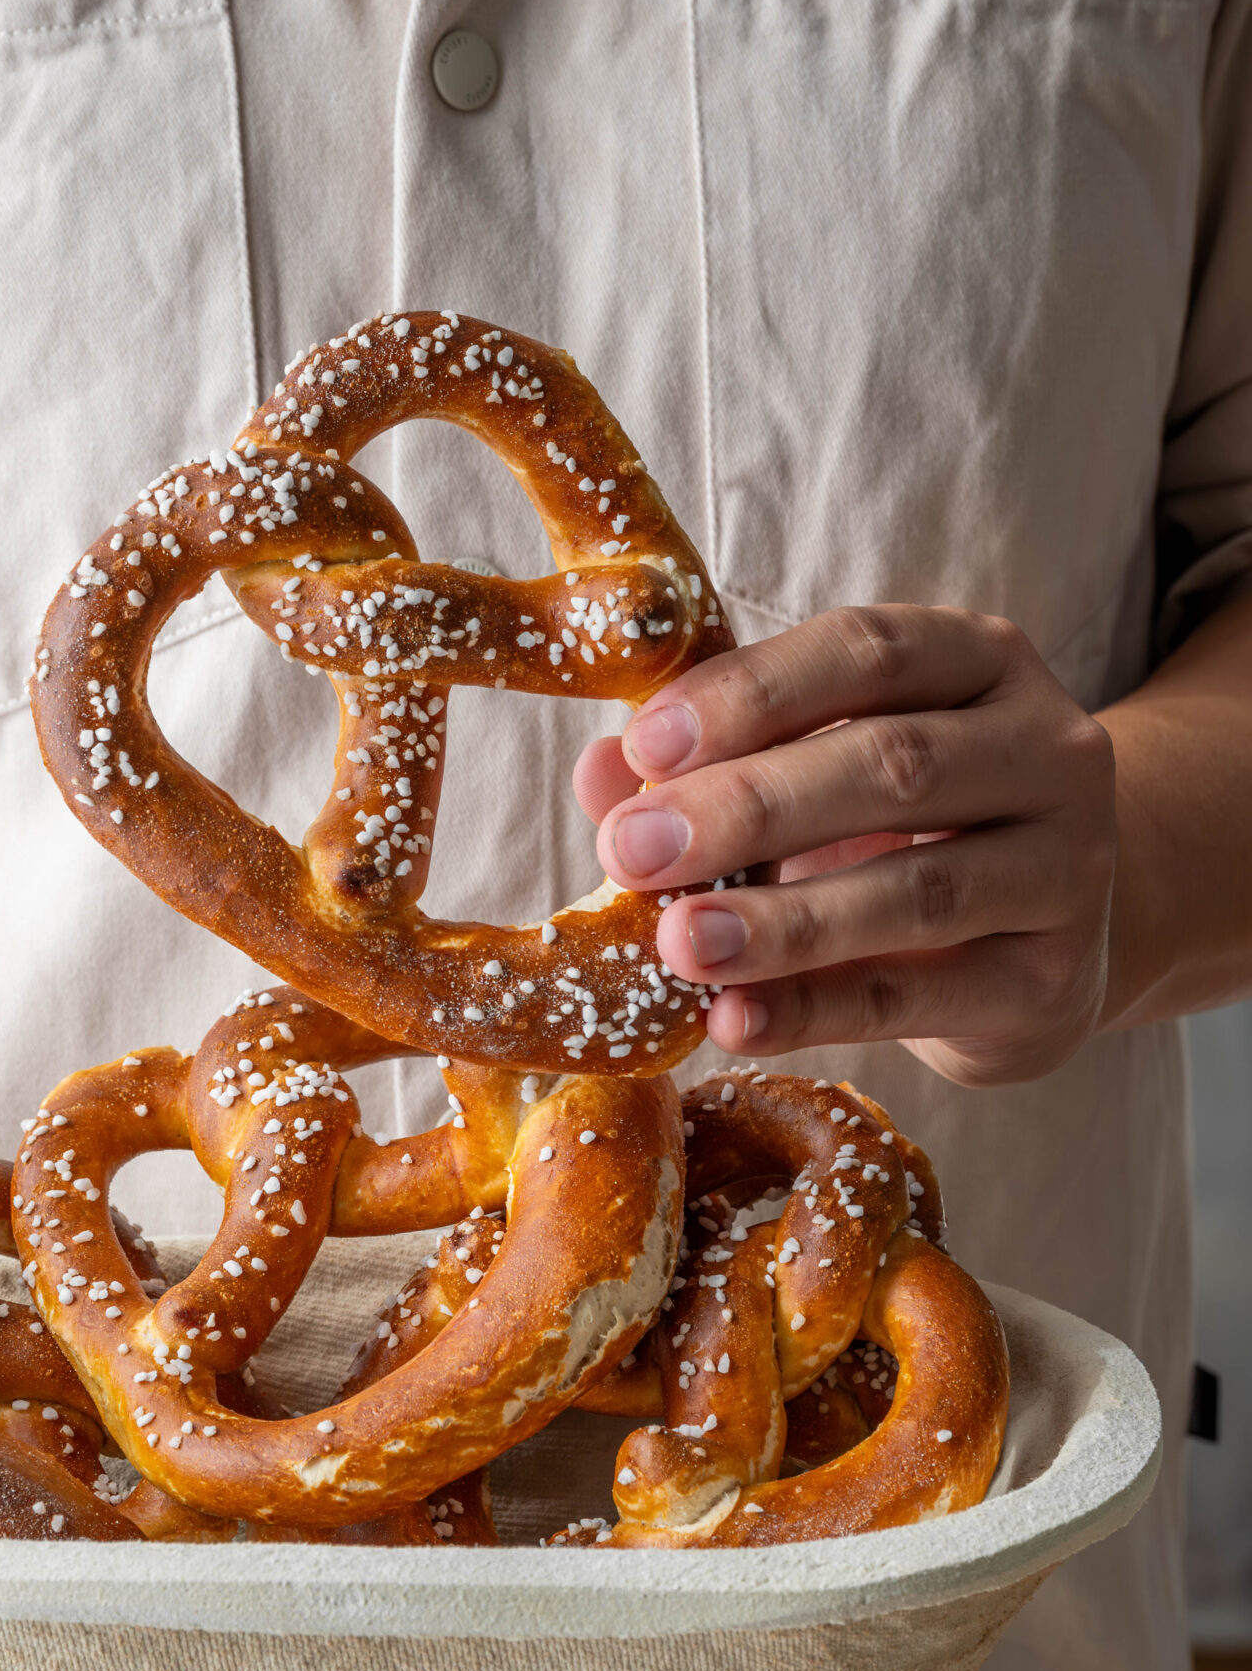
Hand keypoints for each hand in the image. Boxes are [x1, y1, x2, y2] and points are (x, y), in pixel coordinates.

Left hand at [576, 605, 1116, 1085]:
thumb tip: (600, 770)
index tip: (646, 743)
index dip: (752, 693)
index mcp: (982, 661)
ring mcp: (1069, 869)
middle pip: (892, 764)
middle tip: (632, 848)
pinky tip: (732, 1018)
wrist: (1053, 937)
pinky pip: (919, 997)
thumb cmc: (907, 829)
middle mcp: (1049, 750)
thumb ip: (714, 760)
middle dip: (747, 806)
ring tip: (679, 943)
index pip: (868, 651)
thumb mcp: (821, 770)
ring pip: (918, 888)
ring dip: (783, 921)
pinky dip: (816, 1009)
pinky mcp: (1053, 983)